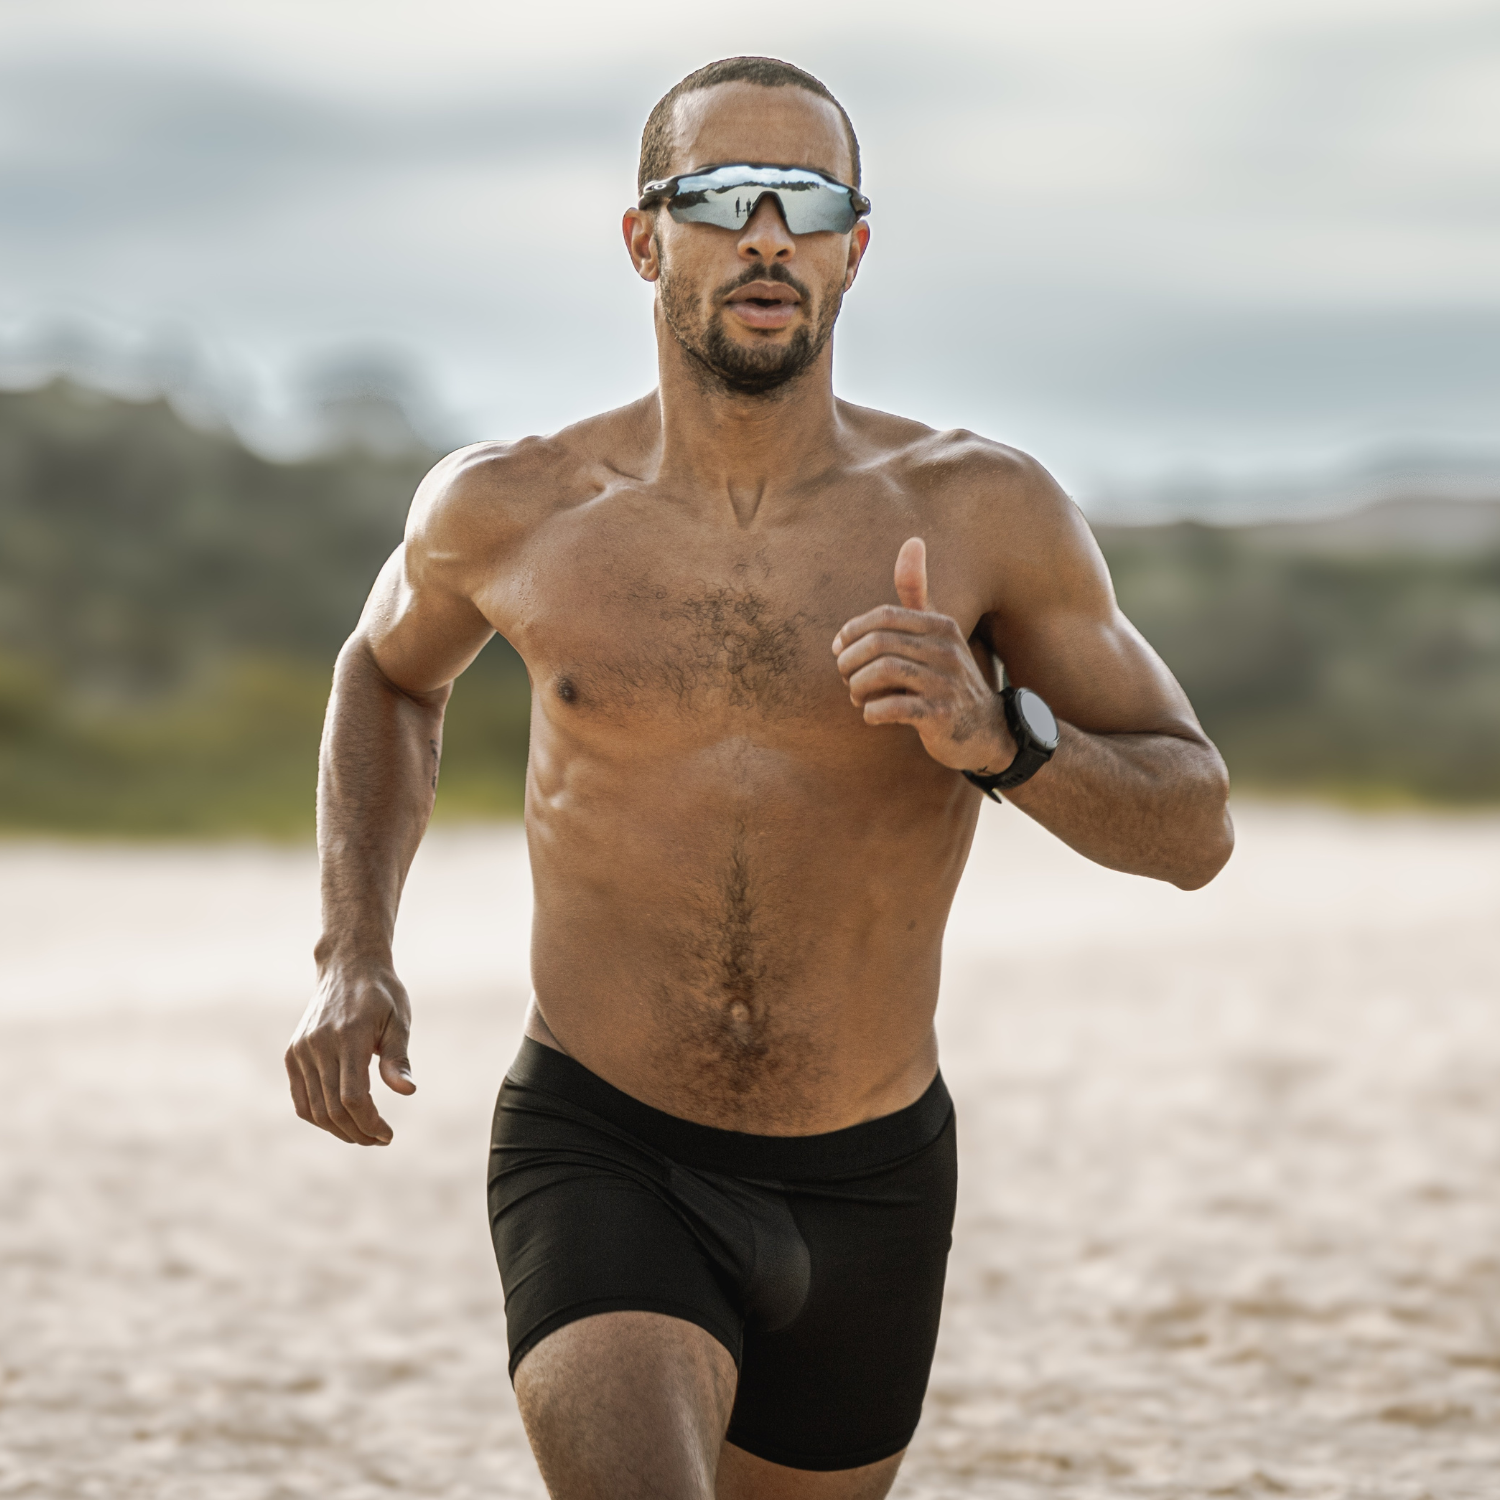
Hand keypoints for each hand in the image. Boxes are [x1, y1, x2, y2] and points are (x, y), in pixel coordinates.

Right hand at [285, 963, 415, 1144]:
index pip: (353, 1097)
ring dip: (339, 1130)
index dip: (370, 1123)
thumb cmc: (382, 994)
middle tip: (380, 1139)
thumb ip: (398, 1058)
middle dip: (358, 1132)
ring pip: (314, 1109)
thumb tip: (408, 1091)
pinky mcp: (292, 1054)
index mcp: (349, 1036)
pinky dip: (319, 1117)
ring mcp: (301, 1050)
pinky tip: (341, 1122)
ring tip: (363, 1134)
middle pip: (333, 1108)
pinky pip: (301, 1099)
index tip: (388, 1135)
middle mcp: (318, 1044)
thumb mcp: (399, 1020)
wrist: (348, 966)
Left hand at [832, 537, 1016, 772]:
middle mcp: (946, 650)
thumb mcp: (936, 632)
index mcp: (941, 625)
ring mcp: (946, 683)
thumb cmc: (948, 677)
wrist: (985, 730)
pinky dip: (872, 713)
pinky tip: (873, 715)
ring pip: (882, 673)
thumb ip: (917, 593)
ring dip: (858, 687)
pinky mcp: (941, 715)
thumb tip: (912, 540)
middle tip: (845, 676)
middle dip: (849, 661)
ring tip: (857, 696)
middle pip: (878, 644)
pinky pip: (891, 708)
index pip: (883, 616)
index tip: (840, 649)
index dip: (852, 632)